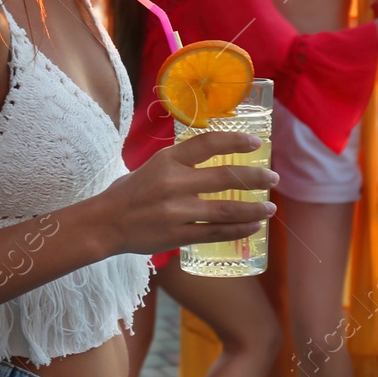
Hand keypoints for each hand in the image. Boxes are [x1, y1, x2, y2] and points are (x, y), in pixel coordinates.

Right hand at [93, 131, 276, 257]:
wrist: (104, 224)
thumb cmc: (127, 193)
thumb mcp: (150, 167)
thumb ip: (178, 164)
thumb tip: (210, 159)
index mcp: (167, 160)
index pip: (208, 143)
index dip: (236, 141)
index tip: (256, 143)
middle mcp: (174, 183)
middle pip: (225, 177)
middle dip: (255, 177)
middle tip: (273, 178)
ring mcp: (177, 211)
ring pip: (226, 209)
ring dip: (253, 208)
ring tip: (270, 207)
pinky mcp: (178, 235)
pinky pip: (216, 233)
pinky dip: (238, 230)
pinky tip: (254, 226)